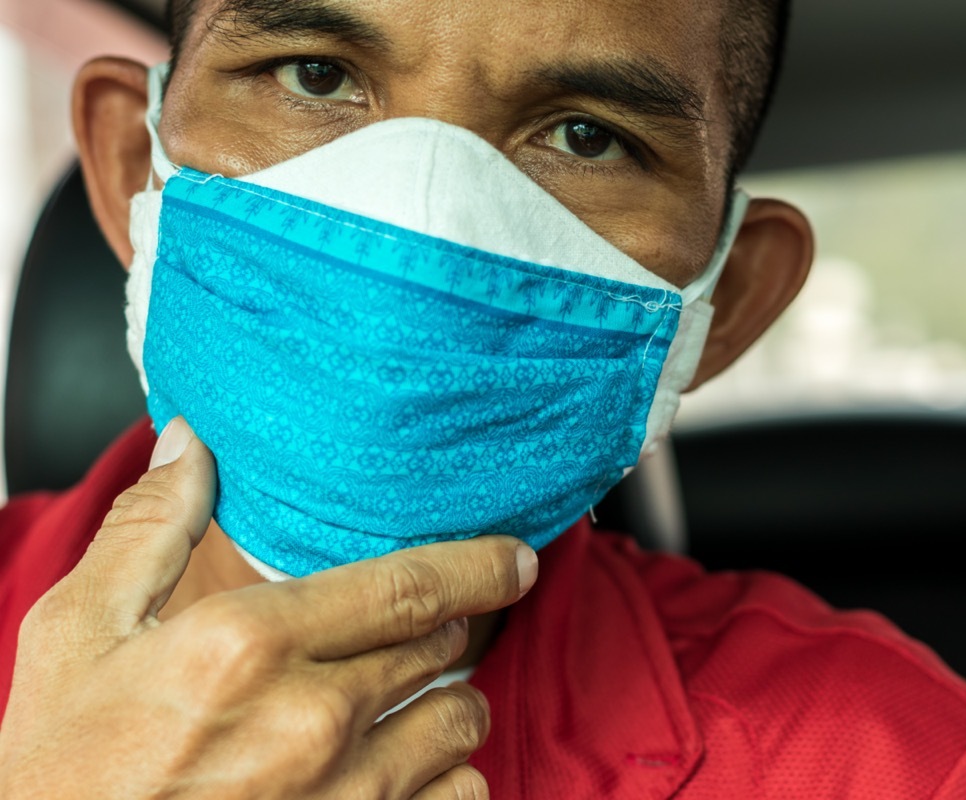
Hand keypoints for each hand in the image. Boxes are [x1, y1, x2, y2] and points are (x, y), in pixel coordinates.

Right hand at [0, 418, 535, 798]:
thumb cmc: (63, 770)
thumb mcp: (76, 633)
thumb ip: (148, 530)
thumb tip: (192, 444)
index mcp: (248, 646)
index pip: (407, 584)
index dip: (476, 564)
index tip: (513, 557)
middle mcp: (312, 719)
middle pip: (440, 647)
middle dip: (444, 628)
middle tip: (424, 627)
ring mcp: (345, 794)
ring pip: (460, 720)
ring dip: (445, 701)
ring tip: (402, 699)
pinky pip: (459, 795)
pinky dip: (445, 776)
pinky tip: (400, 767)